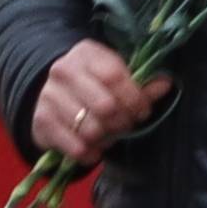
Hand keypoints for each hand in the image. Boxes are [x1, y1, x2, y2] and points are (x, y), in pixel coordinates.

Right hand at [28, 39, 171, 166]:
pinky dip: (91, 153)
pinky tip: (94, 148)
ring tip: (108, 134)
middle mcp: (63, 70)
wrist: (50, 94)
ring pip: (91, 129)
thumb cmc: (93, 85)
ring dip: (106, 138)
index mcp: (86, 53)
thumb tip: (165, 84)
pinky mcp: (41, 121)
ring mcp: (49, 95)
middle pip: (105, 106)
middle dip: (123, 121)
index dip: (134, 98)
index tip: (142, 111)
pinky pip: (76, 147)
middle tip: (125, 124)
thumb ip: (141, 84)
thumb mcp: (115, 77)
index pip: (114, 76)